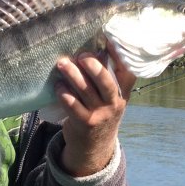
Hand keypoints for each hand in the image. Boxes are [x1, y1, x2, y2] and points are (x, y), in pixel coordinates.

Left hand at [54, 47, 136, 176]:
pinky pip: (72, 105)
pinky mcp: (84, 122)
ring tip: (62, 64)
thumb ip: (107, 77)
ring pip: (85, 91)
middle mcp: (114, 103)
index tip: (109, 40)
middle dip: (93, 66)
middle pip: (105, 81)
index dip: (119, 56)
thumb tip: (93, 49)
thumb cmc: (100, 111)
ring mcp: (100, 114)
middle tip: (81, 55)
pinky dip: (64, 94)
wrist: (95, 145)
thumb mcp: (111, 97)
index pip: (126, 72)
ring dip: (72, 75)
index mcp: (123, 92)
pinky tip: (58, 86)